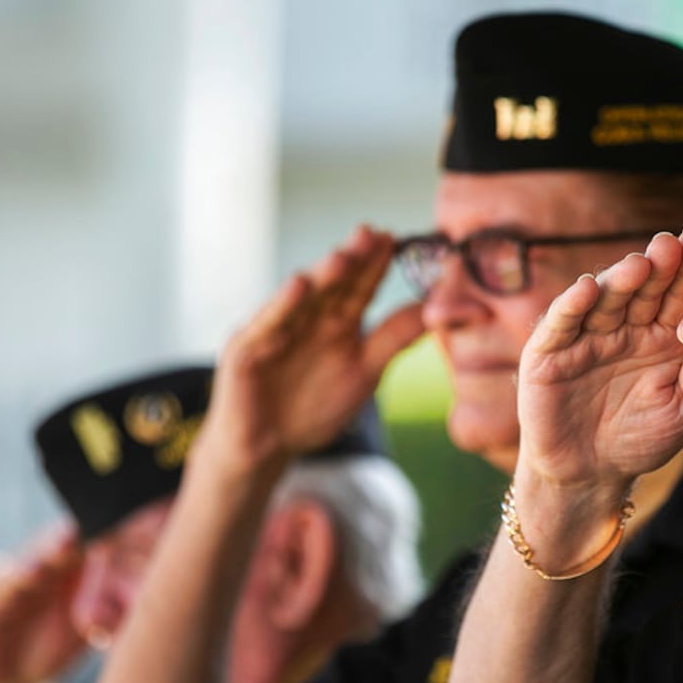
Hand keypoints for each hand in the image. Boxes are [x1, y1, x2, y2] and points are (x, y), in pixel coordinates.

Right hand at [199, 226, 423, 470]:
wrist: (266, 449)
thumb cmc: (313, 408)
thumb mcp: (365, 371)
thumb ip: (394, 339)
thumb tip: (436, 309)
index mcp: (336, 323)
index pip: (359, 288)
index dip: (376, 265)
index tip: (397, 240)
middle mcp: (306, 318)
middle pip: (332, 285)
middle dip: (352, 259)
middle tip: (374, 233)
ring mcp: (275, 330)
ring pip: (301, 298)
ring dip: (322, 276)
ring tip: (344, 255)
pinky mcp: (247, 350)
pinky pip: (266, 324)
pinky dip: (281, 305)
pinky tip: (298, 285)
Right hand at [517, 226, 682, 488]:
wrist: (590, 476)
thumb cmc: (642, 439)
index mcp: (661, 334)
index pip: (679, 295)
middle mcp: (624, 326)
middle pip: (645, 288)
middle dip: (662, 265)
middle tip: (680, 243)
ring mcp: (586, 335)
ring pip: (605, 298)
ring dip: (621, 278)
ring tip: (641, 263)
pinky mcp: (549, 351)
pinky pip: (561, 322)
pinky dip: (572, 304)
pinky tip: (588, 288)